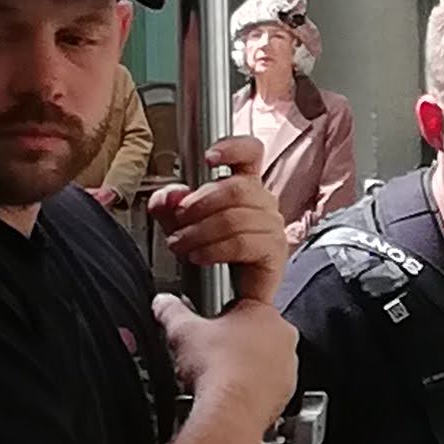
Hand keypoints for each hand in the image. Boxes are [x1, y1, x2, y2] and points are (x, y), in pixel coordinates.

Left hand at [146, 130, 284, 297]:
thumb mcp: (180, 224)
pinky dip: (216, 249)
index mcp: (244, 185)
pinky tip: (200, 256)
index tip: (209, 157)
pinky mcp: (275, 253)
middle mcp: (263, 202)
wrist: (225, 295)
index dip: (233, 148)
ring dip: (200, 232)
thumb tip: (168, 196)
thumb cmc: (210, 253)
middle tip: (178, 218)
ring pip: (237, 218)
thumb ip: (168, 205)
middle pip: (239, 188)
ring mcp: (273, 227)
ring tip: (181, 244)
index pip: (250, 152)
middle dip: (201, 203)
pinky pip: (244, 243)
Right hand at [156, 284, 296, 430]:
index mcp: (264, 314)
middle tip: (210, 353)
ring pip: (262, 362)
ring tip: (218, 376)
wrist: (231, 412)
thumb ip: (172, 311)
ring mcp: (287, 369)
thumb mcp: (183, 332)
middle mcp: (283, 340)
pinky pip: (265, 388)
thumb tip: (163, 303)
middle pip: (253, 335)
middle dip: (232, 343)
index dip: (219, 316)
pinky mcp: (284, 395)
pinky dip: (250, 390)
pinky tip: (230, 394)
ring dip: (243, 367)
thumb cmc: (217, 371)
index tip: (207, 327)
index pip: (240, 305)